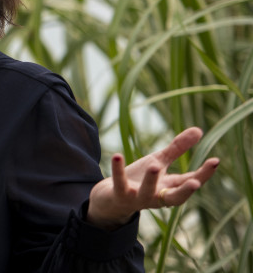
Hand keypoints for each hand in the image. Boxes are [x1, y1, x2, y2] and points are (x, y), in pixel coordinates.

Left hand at [86, 127, 218, 229]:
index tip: (216, 161)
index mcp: (169, 188)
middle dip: (185, 191)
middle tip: (195, 183)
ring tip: (154, 165)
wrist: (111, 197)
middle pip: (175, 198)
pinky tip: (117, 155)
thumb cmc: (140, 178)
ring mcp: (138, 197)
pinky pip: (119, 183)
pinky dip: (117, 170)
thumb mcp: (159, 161)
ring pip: (146, 192)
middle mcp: (157, 196)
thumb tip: (199, 130)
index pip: (190, 182)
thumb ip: (177, 149)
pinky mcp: (120, 195)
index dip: (204, 174)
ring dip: (150, 181)